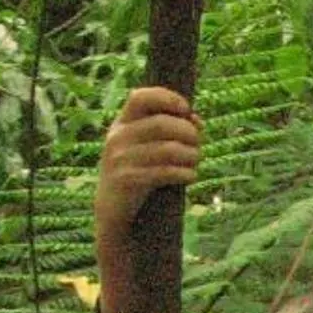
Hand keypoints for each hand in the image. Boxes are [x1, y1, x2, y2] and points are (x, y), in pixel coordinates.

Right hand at [94, 87, 198, 312]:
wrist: (114, 216)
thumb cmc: (138, 178)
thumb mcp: (146, 151)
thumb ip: (167, 133)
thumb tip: (197, 121)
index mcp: (121, 125)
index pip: (140, 96)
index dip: (166, 97)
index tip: (187, 109)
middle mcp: (117, 138)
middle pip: (162, 123)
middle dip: (188, 133)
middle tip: (199, 146)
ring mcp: (119, 159)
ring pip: (167, 148)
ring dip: (190, 155)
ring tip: (196, 164)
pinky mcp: (126, 181)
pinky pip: (163, 171)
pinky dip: (184, 173)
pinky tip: (190, 177)